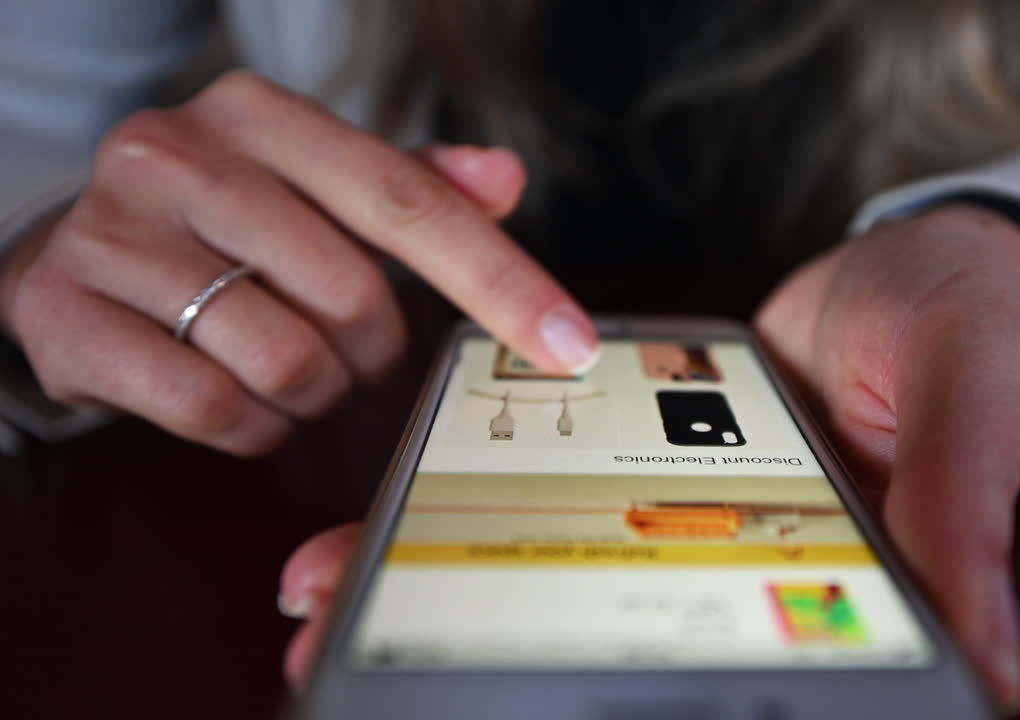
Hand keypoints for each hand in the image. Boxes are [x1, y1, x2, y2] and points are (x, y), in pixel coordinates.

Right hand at [0, 71, 596, 455]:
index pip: (408, 200)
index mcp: (261, 118)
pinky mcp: (64, 312)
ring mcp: (111, 232)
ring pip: (285, 361)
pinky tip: (234, 393)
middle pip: (352, 296)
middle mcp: (178, 156)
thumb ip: (416, 185)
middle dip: (370, 349)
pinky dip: (251, 425)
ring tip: (284, 364)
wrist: (75, 251)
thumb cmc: (228, 222)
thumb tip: (506, 176)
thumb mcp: (318, 186)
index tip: (568, 344)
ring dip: (311, 392)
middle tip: (344, 345)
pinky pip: (213, 408)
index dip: (499, 278)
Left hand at [275, 205, 1019, 709]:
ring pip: (562, 582)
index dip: (660, 709)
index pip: (750, 672)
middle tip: (396, 684)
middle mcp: (747, 574)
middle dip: (507, 664)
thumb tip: (988, 660)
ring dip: (455, 600)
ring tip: (345, 617)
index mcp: (839, 587)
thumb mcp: (969, 395)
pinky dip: (475, 513)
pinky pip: (555, 496)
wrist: (905, 261)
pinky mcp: (642, 469)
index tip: (550, 714)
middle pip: (620, 645)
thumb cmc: (957, 325)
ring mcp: (685, 523)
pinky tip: (393, 526)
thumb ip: (961, 505)